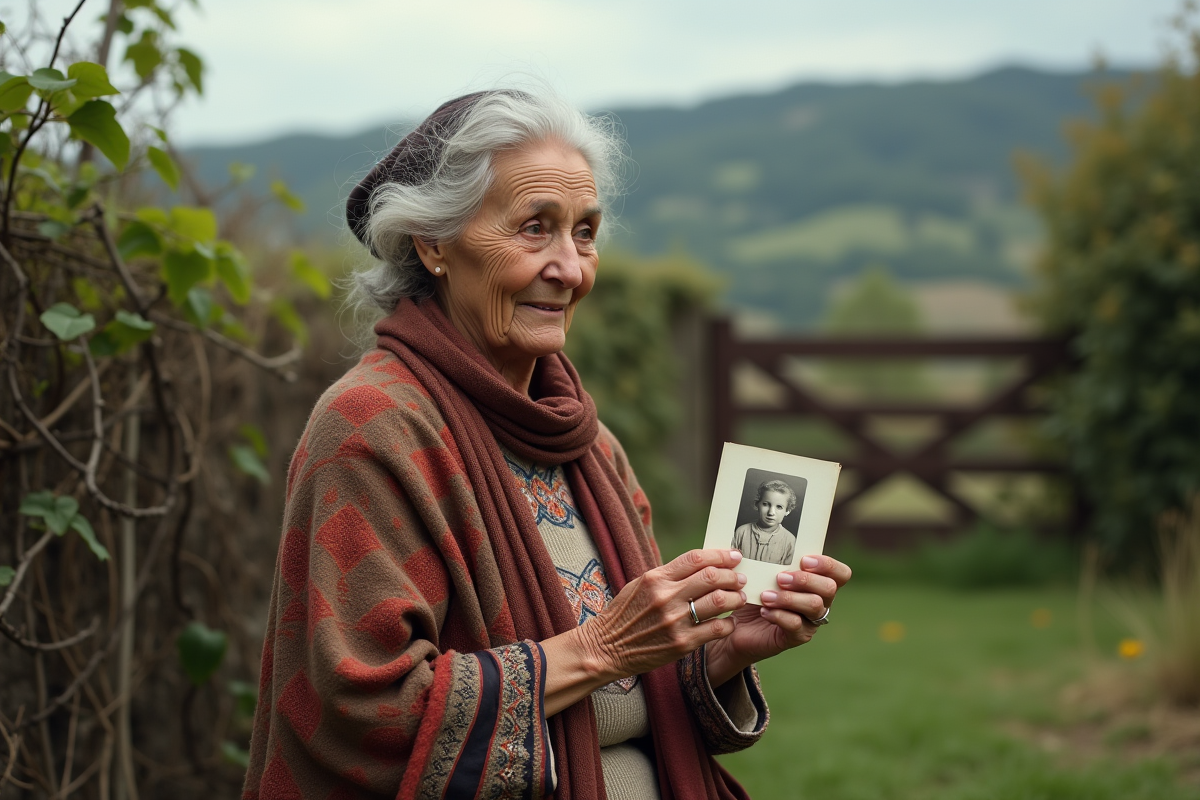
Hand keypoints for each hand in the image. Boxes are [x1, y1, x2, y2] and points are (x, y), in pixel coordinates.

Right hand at [578, 548, 748, 681]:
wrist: (606, 647)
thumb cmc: (625, 613)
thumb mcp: (641, 584)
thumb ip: (669, 574)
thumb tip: (702, 564)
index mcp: (655, 578)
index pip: (696, 559)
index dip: (720, 555)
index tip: (734, 556)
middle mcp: (666, 597)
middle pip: (712, 577)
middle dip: (733, 576)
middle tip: (740, 578)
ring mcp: (674, 621)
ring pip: (720, 602)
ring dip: (736, 598)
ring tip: (740, 598)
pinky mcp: (681, 644)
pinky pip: (717, 629)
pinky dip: (729, 623)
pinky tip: (728, 622)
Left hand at [705, 554, 851, 687]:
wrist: (740, 626)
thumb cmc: (755, 593)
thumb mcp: (764, 574)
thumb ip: (773, 560)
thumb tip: (768, 542)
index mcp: (818, 582)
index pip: (841, 573)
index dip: (828, 565)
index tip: (804, 560)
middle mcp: (821, 602)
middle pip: (829, 588)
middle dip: (805, 580)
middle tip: (780, 578)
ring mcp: (811, 621)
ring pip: (814, 606)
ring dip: (789, 598)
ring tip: (766, 596)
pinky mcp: (798, 637)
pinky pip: (796, 625)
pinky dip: (778, 615)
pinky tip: (764, 611)